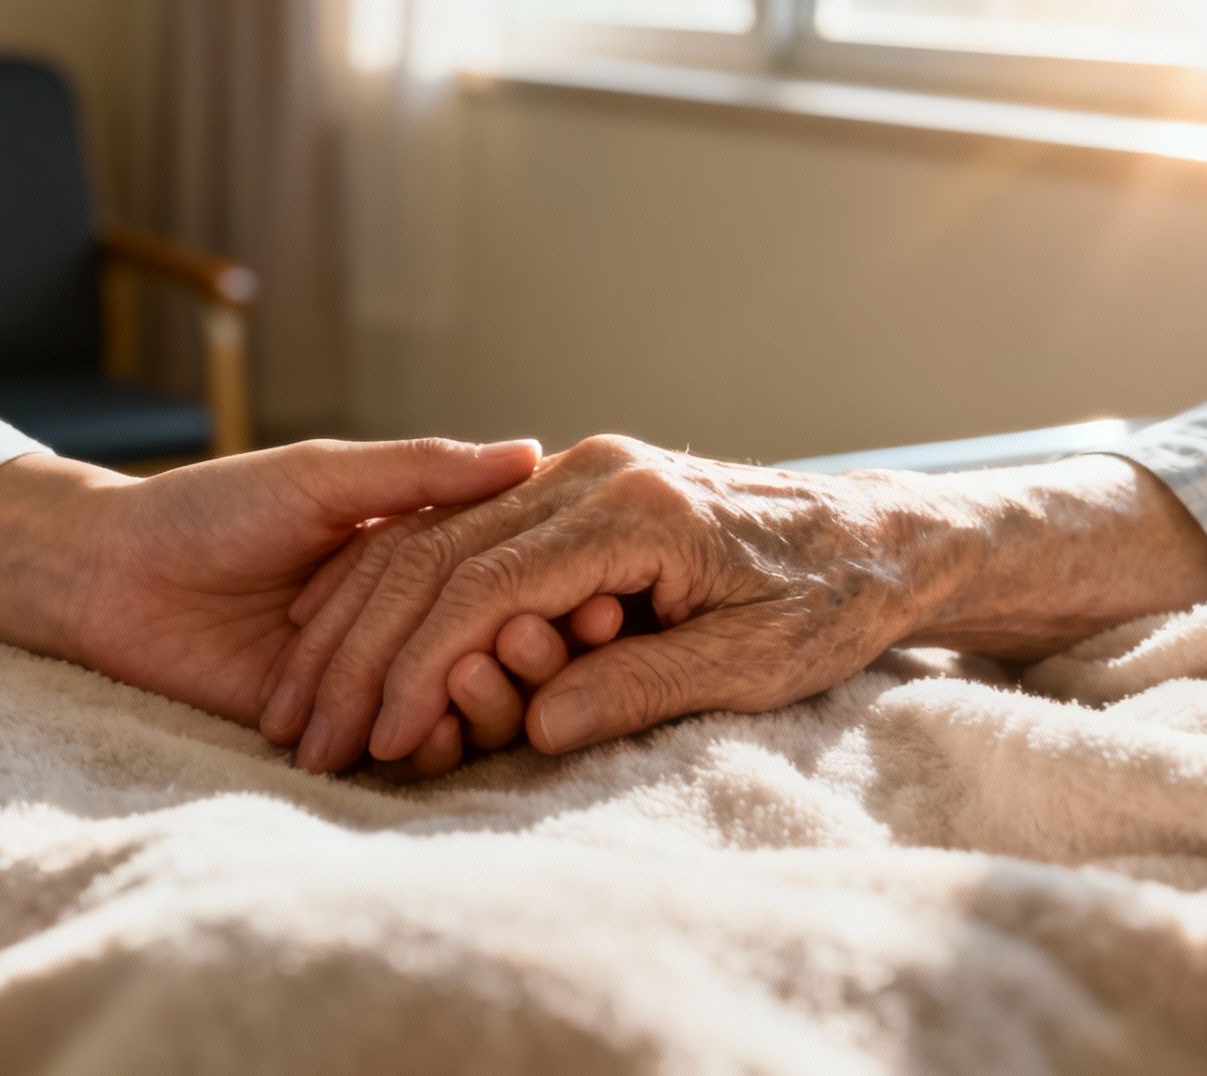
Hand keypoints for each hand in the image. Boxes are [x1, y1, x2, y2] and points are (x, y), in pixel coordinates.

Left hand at [0, 438, 541, 727]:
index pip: (509, 578)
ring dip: (483, 702)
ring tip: (478, 683)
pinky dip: (431, 745)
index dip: (551, 591)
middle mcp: (405, 618)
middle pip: (499, 649)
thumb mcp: (326, 476)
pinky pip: (404, 750)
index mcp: (416, 550)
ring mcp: (374, 678)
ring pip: (462, 706)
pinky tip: (433, 733)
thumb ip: (424, 471)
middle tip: (538, 647)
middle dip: (526, 653)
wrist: (113, 576)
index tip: (592, 598)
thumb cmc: (212, 508)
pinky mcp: (336, 729)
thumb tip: (532, 450)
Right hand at [280, 438, 1206, 772]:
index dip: (425, 665)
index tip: (383, 734)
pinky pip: (472, 538)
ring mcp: (583, 473)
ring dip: (378, 621)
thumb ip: (643, 684)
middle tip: (321, 729)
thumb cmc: (837, 601)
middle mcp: (594, 473)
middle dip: (375, 648)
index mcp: (634, 507)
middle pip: (443, 554)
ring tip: (331, 700)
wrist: (885, 535)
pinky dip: (415, 593)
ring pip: (441, 538)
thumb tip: (537, 727)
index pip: (489, 585)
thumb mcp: (756, 660)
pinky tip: (375, 647)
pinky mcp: (582, 491)